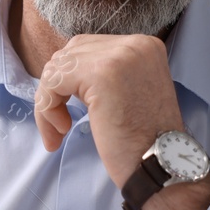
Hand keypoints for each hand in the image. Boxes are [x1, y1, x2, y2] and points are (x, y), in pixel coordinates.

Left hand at [34, 34, 209, 209]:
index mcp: (144, 46)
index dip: (71, 81)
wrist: (162, 166)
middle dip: (58, 87)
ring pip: (59, 66)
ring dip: (50, 100)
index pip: (89, 48)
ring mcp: (119, 55)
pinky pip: (53, 82)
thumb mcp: (129, 94)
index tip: (70, 114)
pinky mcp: (101, 74)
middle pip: (72, 52)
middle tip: (61, 124)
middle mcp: (135, 44)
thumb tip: (64, 72)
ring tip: (60, 131)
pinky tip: (61, 131)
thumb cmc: (143, 142)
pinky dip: (47, 107)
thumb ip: (106, 76)